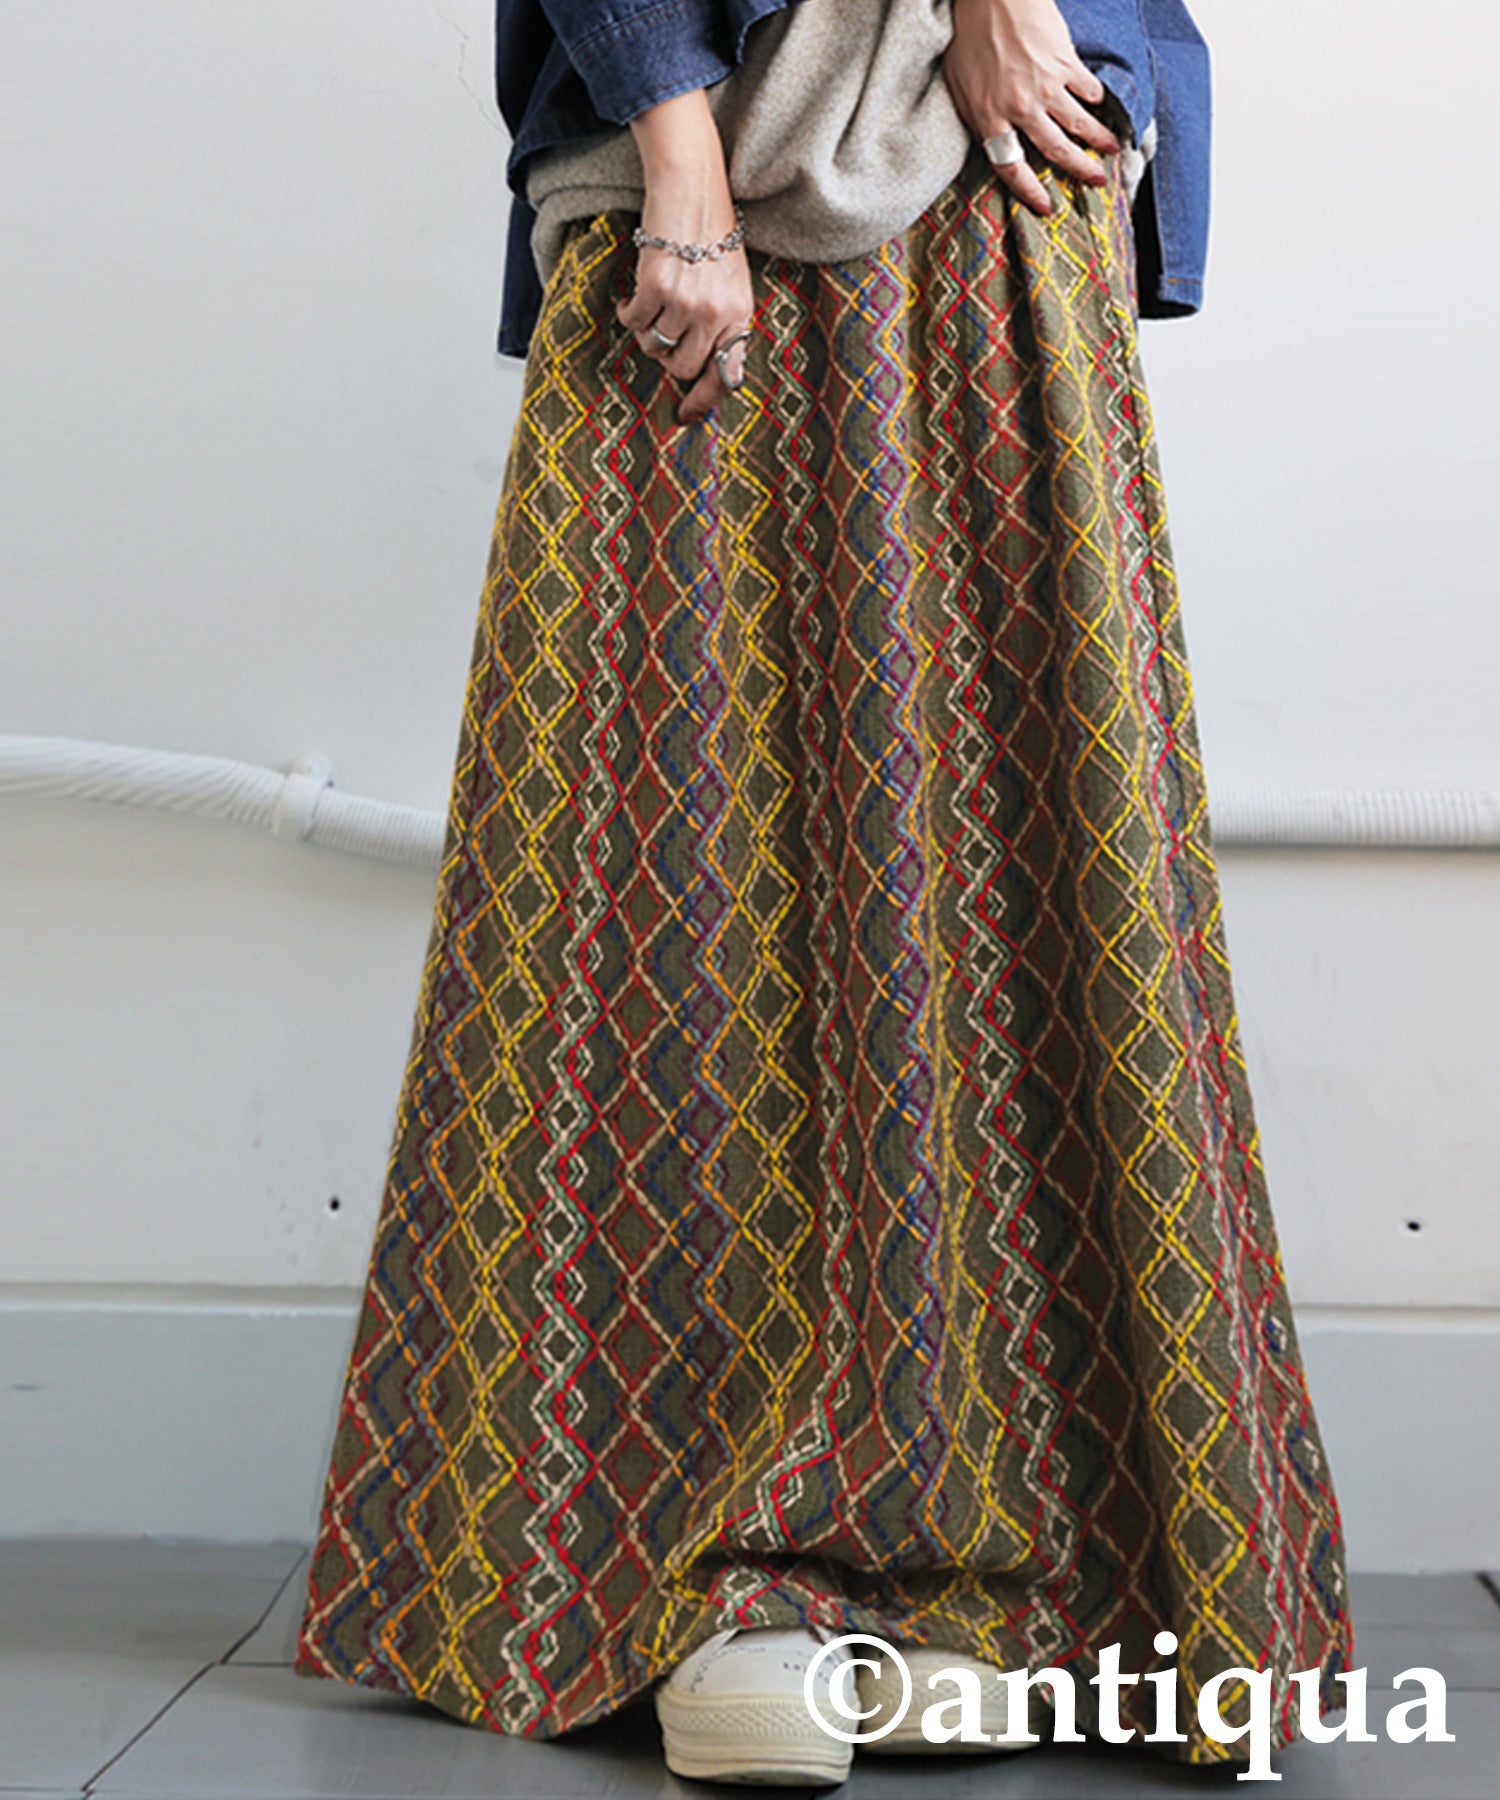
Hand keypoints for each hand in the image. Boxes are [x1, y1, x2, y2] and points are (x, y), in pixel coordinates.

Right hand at [615, 90, 754, 426]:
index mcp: (740, 315)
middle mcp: (716, 314)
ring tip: (650, 307)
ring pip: (655, 346)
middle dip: (668, 357)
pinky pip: (634, 321)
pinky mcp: (656, 288)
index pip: (724, 375)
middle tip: (663, 333)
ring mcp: (686, 303)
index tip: (685, 416)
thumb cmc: (712, 234)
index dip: (702, 401)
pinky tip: (632, 296)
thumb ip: (724, 325)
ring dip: (646, 332)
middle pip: (682, 367)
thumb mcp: (733, 283)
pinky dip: (628, 313)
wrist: (693, 187)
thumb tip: (709, 370)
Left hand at [943, 0, 1121, 215]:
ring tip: (1113, 149)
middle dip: (1079, 170)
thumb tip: (991, 146)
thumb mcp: (958, 86)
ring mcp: (1045, 85)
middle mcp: (1020, 107)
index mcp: (989, 117)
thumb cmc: (968, 37)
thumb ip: (976, 118)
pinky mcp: (1063, 61)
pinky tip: (1102, 105)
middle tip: (1098, 182)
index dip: (1028, 191)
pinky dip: (1096, 98)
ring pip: (1078, 123)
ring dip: (1099, 139)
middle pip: (1055, 150)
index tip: (1046, 206)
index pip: (1010, 167)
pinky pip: (1086, 88)